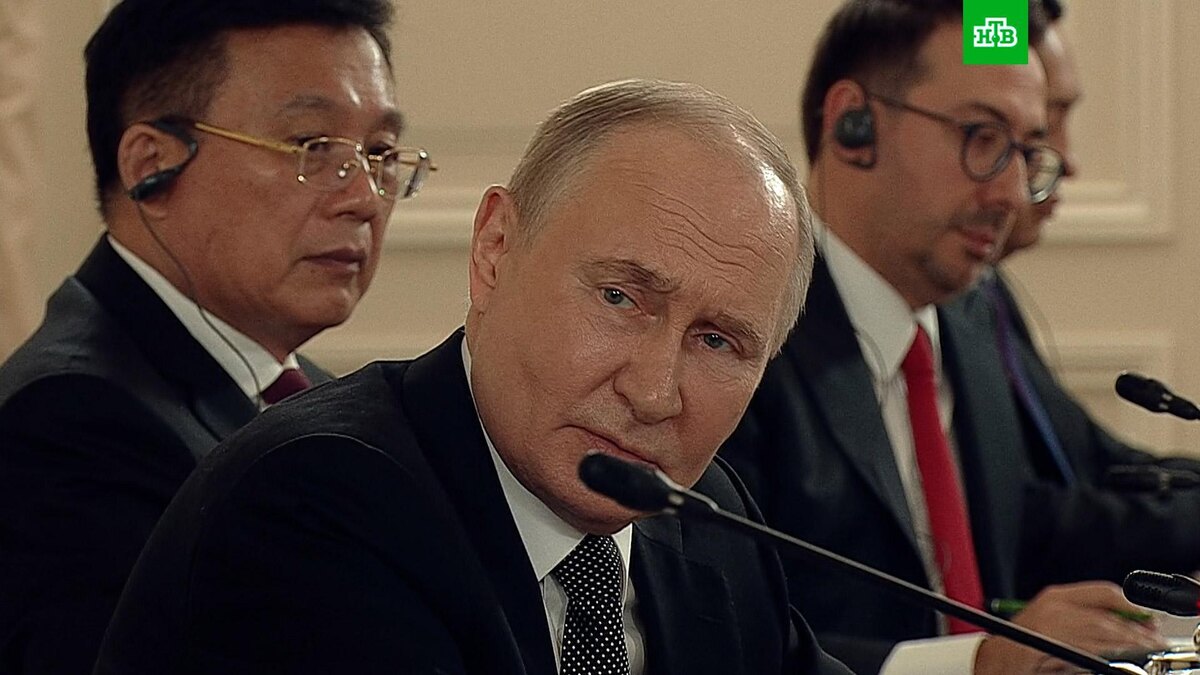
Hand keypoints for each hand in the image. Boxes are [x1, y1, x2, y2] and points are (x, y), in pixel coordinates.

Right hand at [974, 581, 1167, 674]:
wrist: (995, 663)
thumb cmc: (1021, 643)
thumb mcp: (1051, 619)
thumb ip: (1082, 615)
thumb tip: (1127, 620)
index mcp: (1054, 596)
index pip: (1104, 592)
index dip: (1132, 605)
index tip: (1149, 619)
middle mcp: (1053, 609)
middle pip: (1107, 616)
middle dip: (1135, 630)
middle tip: (1154, 640)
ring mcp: (1052, 630)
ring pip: (1102, 633)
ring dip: (1129, 643)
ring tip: (1146, 650)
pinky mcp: (1054, 650)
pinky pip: (1091, 652)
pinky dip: (1109, 655)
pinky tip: (1121, 658)